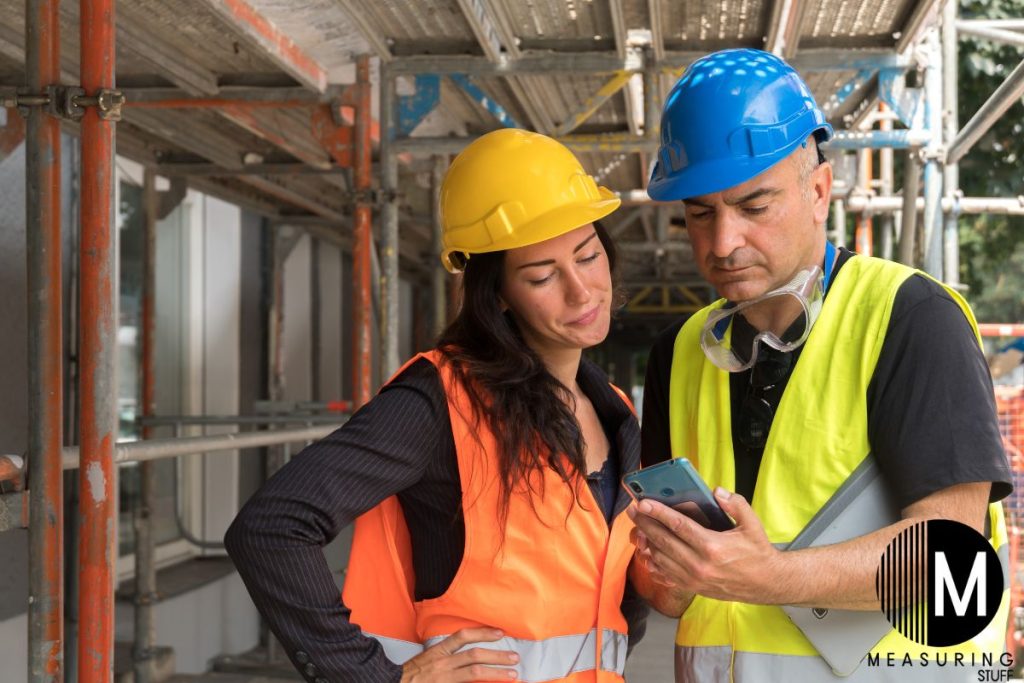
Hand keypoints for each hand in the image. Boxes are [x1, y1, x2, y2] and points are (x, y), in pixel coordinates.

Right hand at [401, 627, 518, 681]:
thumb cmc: (413, 673)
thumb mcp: (429, 658)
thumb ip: (448, 654)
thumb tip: (472, 652)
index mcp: (438, 651)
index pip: (462, 637)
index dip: (482, 633)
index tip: (499, 633)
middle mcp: (443, 663)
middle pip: (474, 655)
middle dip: (497, 655)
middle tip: (514, 657)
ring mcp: (445, 678)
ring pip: (475, 672)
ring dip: (497, 672)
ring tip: (513, 674)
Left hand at [628, 488, 786, 603]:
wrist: (766, 584)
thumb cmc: (757, 552)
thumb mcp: (752, 524)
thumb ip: (735, 504)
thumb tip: (716, 491)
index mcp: (712, 546)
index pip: (678, 526)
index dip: (657, 512)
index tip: (642, 502)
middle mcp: (699, 565)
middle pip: (663, 541)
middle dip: (645, 524)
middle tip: (633, 511)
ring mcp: (693, 579)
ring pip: (660, 558)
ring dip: (646, 542)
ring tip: (638, 527)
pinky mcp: (692, 588)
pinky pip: (665, 575)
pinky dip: (653, 563)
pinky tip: (647, 552)